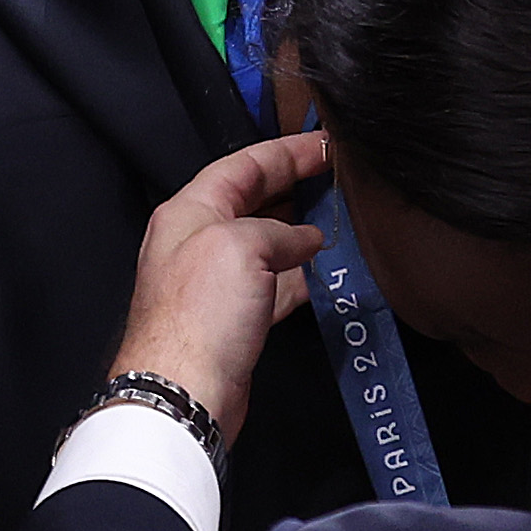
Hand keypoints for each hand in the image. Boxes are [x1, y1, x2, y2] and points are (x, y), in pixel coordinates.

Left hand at [110, 131, 329, 444]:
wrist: (183, 389)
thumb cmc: (200, 313)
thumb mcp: (240, 246)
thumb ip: (276, 230)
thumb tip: (306, 239)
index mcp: (189, 212)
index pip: (240, 166)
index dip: (283, 151)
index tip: (324, 142)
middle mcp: (199, 241)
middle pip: (254, 200)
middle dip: (295, 185)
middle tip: (341, 174)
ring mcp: (218, 281)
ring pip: (268, 243)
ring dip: (304, 232)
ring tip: (347, 220)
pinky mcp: (237, 317)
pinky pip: (276, 284)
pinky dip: (304, 275)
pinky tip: (333, 273)